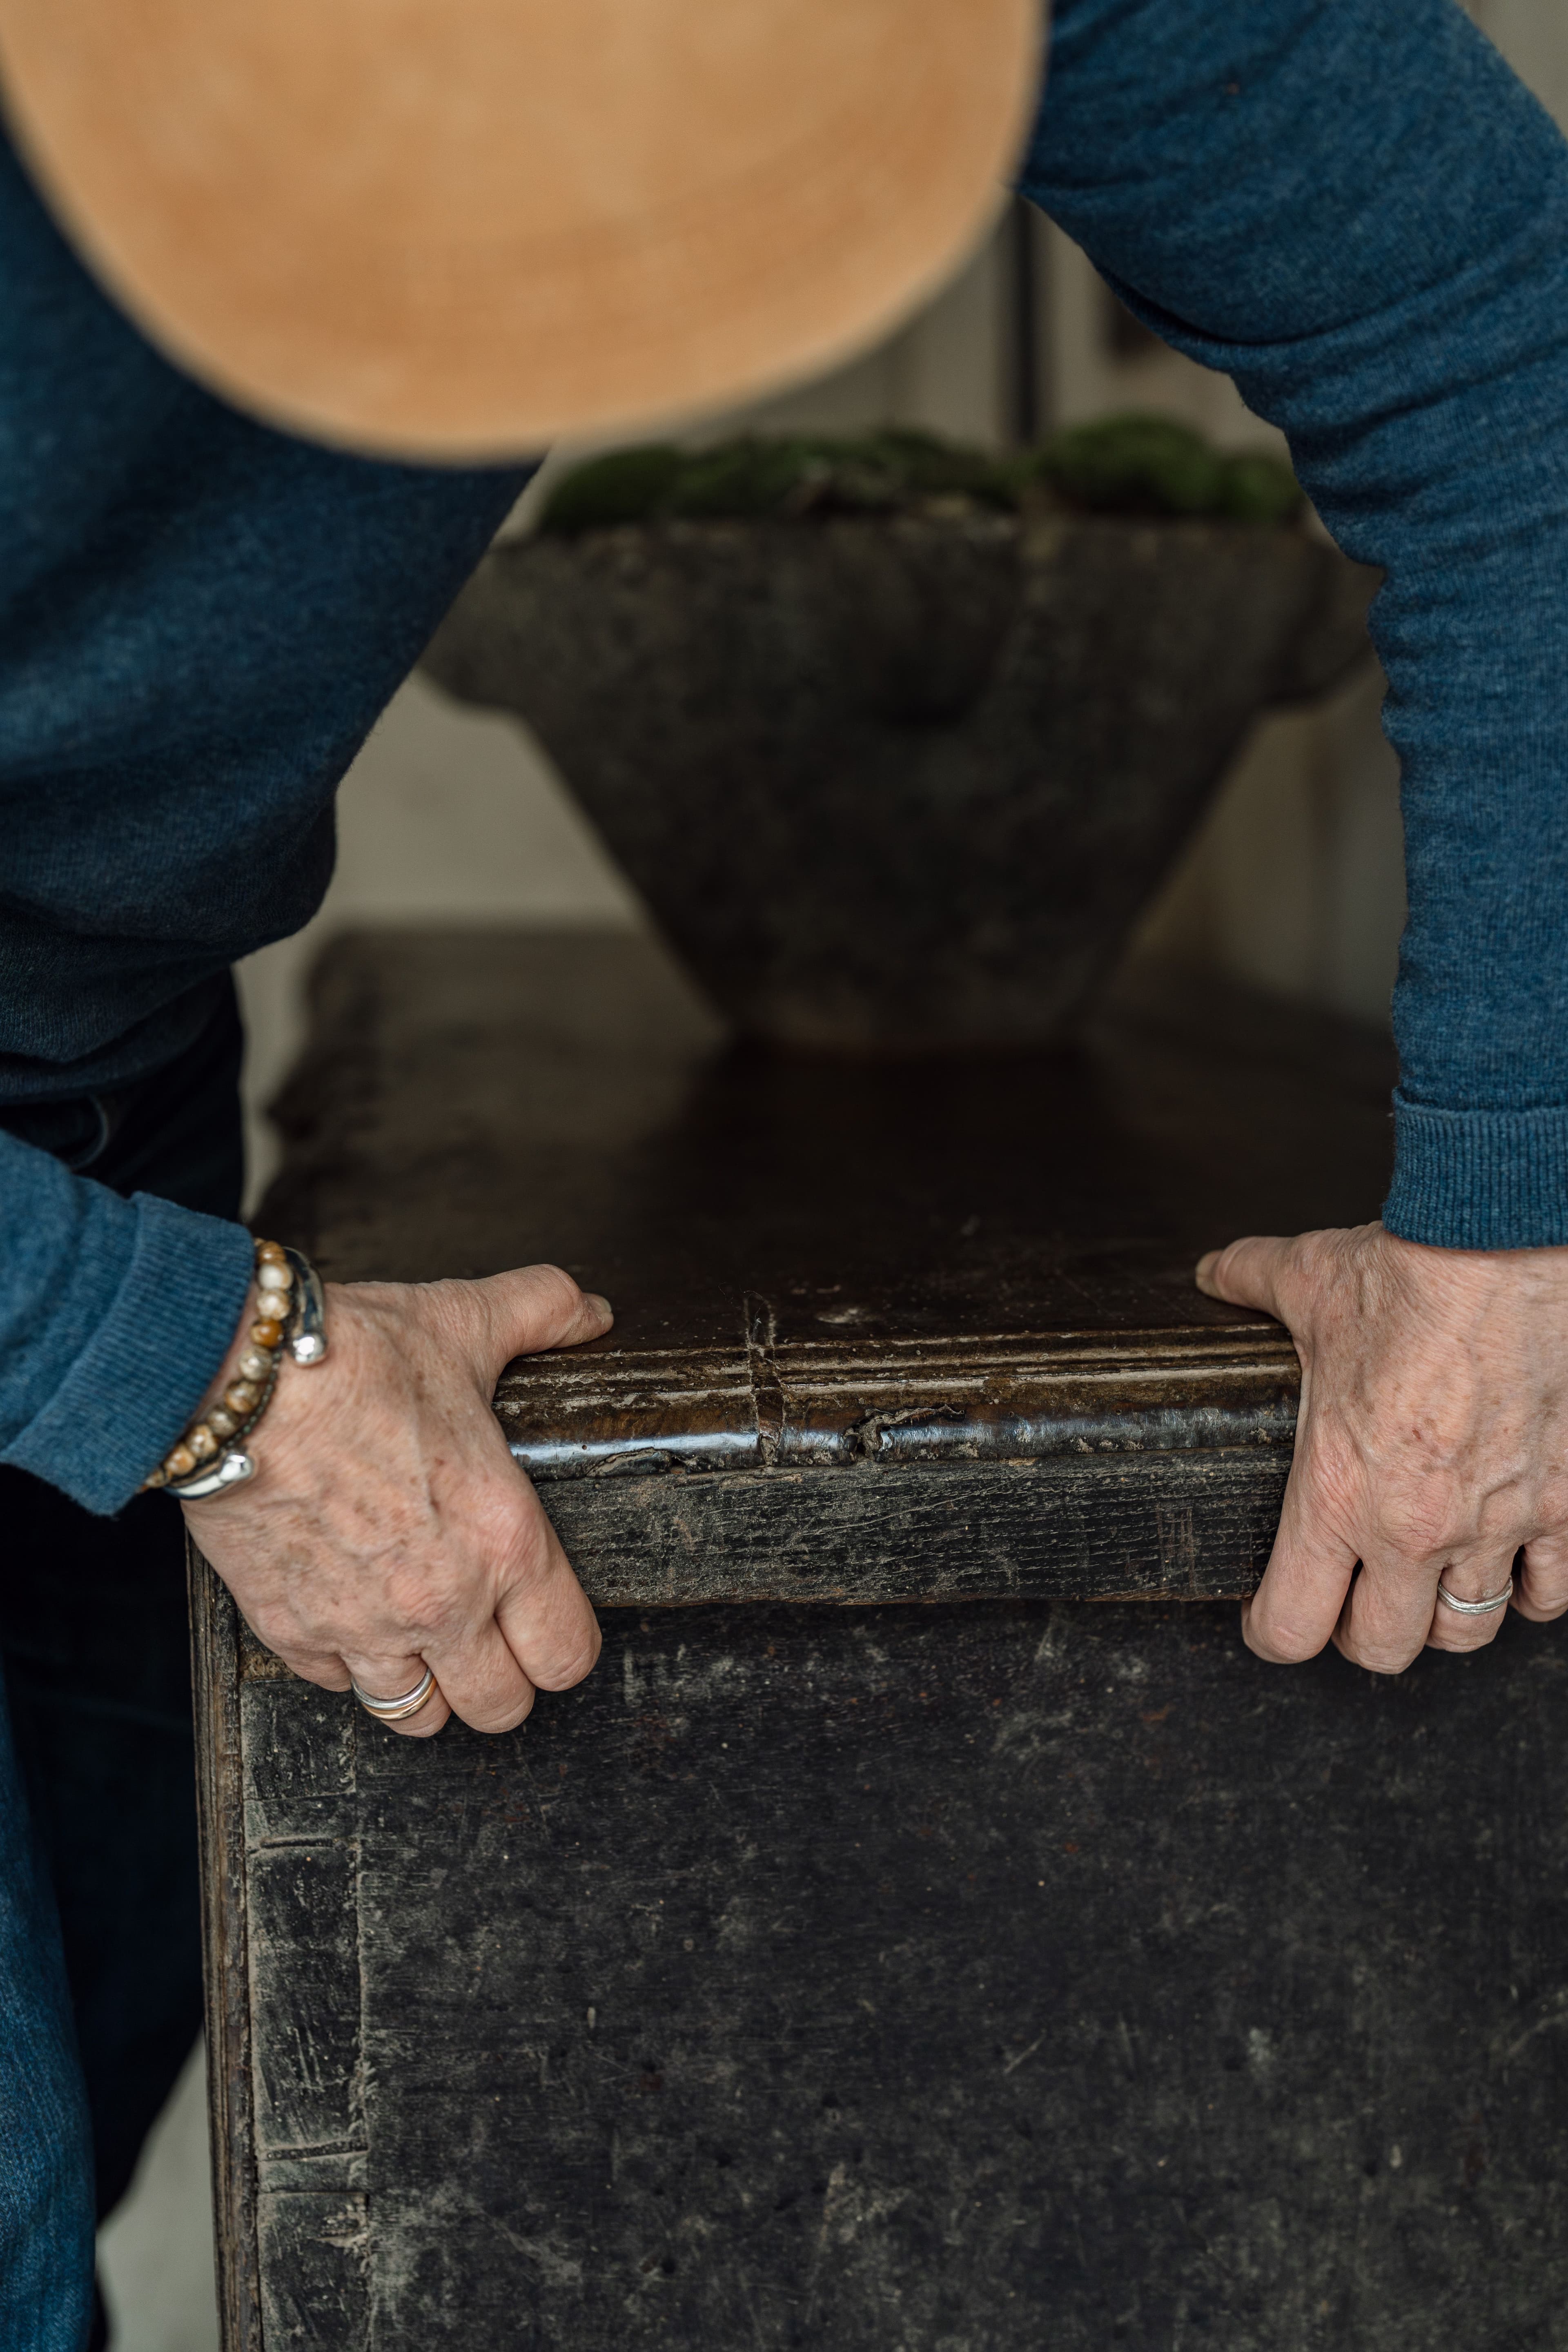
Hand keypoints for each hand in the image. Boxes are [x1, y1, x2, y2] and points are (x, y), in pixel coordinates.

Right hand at [183, 1265, 611, 1736]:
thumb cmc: (352, 1357)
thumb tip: (592, 1311)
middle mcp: (442, 1602)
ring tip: (423, 1641)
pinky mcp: (292, 1630)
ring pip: (415, 1714)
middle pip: (499, 1708)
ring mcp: (362, 1627)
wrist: (237, 1379)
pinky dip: (347, 1663)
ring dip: (426, 1684)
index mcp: (503, 1541)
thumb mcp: (466, 1320)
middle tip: (489, 1639)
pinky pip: (335, 1686)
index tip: (548, 1625)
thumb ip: (542, 1311)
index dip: (565, 1647)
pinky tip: (351, 1615)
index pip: (567, 1656)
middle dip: (501, 1680)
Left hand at [1196, 1222, 1567, 1671]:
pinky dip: (1528, 1588)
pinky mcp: (1562, 1507)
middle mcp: (1414, 1529)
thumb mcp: (1305, 1282)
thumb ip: (1249, 1282)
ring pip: (1467, 1629)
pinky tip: (1508, 1564)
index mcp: (1336, 1495)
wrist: (1507, 1250)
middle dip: (1361, 1633)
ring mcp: (1495, 1526)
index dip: (1272, 1633)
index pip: (1292, 1626)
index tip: (1270, 1619)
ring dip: (1442, 1615)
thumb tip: (1214, 1271)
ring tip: (1427, 1585)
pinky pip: (1548, 1593)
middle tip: (1353, 1600)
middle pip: (1383, 1648)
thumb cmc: (1411, 1274)